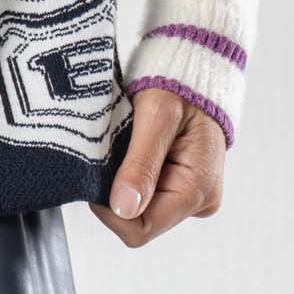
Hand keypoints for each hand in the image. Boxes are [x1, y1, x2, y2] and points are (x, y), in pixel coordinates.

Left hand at [89, 86, 225, 247]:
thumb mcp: (157, 116)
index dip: (111, 210)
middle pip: (140, 220)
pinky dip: (129, 174)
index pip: (142, 228)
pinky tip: (128, 148)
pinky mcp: (179, 183)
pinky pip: (145, 192)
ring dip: (121, 181)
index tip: (94, 176)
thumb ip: (141, 164)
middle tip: (109, 152)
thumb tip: (124, 208)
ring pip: (139, 206)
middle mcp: (199, 200)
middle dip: (116, 192)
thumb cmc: (179, 84)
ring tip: (121, 146)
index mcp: (198, 190)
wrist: (193, 66)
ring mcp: (190, 194)